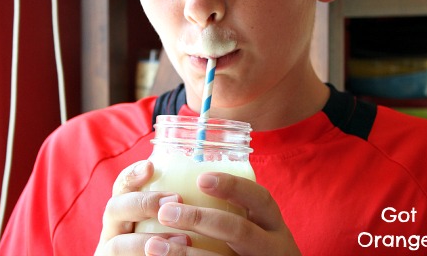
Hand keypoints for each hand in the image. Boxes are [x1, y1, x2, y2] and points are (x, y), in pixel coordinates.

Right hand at [94, 160, 190, 254]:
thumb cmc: (170, 248)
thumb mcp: (170, 224)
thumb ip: (179, 208)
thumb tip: (211, 181)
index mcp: (126, 214)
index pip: (121, 187)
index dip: (132, 175)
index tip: (151, 166)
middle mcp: (113, 233)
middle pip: (113, 209)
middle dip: (142, 202)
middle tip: (174, 200)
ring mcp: (111, 254)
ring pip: (116, 246)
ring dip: (147, 242)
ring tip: (183, 239)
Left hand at [155, 172, 301, 255]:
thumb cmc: (254, 249)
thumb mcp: (257, 228)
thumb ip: (235, 210)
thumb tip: (190, 179)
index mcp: (273, 225)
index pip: (261, 199)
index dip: (233, 186)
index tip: (201, 178)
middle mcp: (271, 247)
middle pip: (240, 231)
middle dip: (201, 219)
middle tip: (166, 212)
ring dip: (183, 254)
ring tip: (153, 245)